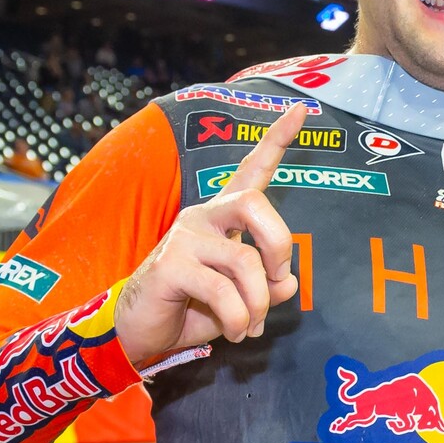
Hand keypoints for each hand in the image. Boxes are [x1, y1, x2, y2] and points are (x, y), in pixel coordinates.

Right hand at [114, 104, 308, 367]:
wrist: (141, 332)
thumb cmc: (193, 309)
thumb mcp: (242, 299)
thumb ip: (267, 286)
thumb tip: (287, 282)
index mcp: (223, 217)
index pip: (252, 170)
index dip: (277, 140)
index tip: (301, 110)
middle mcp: (203, 217)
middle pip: (254, 204)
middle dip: (279, 246)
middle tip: (276, 282)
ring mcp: (184, 238)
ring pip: (245, 261)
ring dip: (258, 303)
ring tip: (251, 327)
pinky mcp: (171, 265)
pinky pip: (224, 292)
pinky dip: (239, 319)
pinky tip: (234, 332)